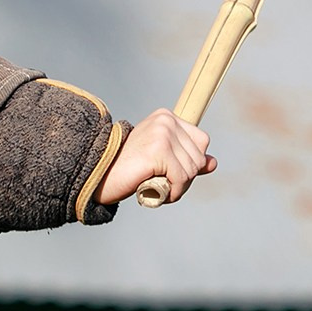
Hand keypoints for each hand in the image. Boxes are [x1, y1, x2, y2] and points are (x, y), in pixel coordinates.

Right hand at [98, 108, 215, 206]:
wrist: (98, 176)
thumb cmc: (128, 170)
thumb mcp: (161, 162)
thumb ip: (186, 159)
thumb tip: (213, 163)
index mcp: (167, 117)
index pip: (201, 141)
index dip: (190, 163)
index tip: (170, 173)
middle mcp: (166, 121)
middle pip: (198, 158)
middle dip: (184, 179)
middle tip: (161, 183)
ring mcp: (163, 133)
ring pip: (191, 170)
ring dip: (178, 188)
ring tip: (157, 188)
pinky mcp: (158, 150)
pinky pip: (182, 178)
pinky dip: (173, 193)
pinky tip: (156, 192)